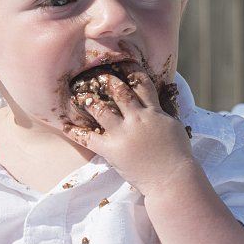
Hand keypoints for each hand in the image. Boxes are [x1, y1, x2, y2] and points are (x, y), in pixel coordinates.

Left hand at [65, 65, 194, 194]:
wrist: (173, 180)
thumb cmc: (178, 155)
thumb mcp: (175, 127)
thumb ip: (167, 110)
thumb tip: (167, 95)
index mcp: (154, 112)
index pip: (142, 84)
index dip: (132, 72)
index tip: (123, 64)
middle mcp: (137, 118)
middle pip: (119, 92)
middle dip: (107, 81)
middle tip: (97, 75)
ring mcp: (123, 134)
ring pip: (101, 110)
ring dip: (88, 101)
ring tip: (78, 95)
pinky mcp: (112, 150)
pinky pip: (89, 139)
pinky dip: (75, 132)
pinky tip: (65, 127)